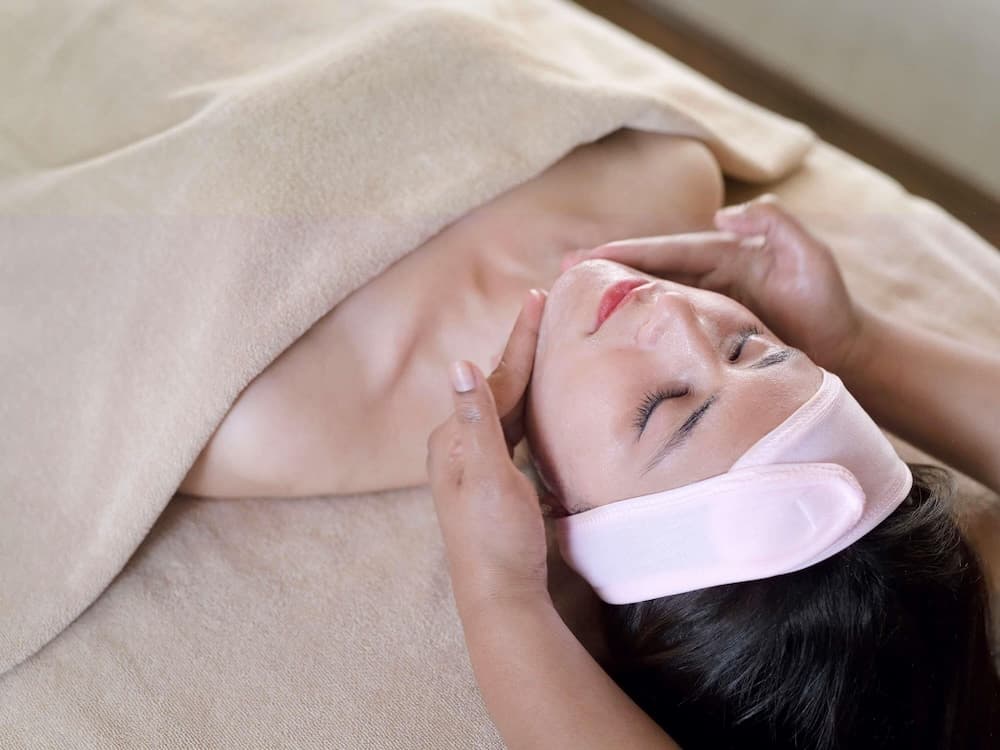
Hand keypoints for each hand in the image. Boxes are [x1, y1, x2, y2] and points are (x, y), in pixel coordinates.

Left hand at [426, 289, 549, 618]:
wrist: (500, 595)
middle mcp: (459, 445)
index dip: (519, 340)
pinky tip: (538, 402)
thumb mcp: (486, 477)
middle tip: (542, 308)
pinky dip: (528, 406)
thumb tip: (460, 363)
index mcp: (454, 438)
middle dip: (522, 349)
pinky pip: (511, 429)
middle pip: (497, 386)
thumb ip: (476, 419)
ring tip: (543, 345)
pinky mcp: (493, 480)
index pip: (494, 378)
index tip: (537, 298)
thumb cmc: (494, 539)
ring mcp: (475, 464)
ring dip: (525, 374)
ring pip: (505, 406)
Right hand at [566, 196, 863, 372]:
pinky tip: (610, 335)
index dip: (626, 251)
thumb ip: (776, 226)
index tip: (588, 256)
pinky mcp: (707, 334)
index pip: (666, 251)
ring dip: (613, 298)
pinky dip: (636, 326)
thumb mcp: (810, 256)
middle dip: (605, 270)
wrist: (843, 350)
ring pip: (650, 299)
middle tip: (559, 275)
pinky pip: (666, 327)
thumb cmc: (828, 304)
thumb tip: (721, 216)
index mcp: (722, 254)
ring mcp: (705, 306)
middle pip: (647, 271)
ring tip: (571, 302)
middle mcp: (706, 277)